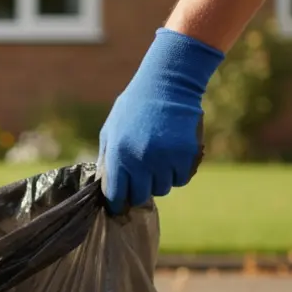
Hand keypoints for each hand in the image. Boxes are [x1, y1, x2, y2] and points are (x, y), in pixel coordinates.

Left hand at [97, 28, 223, 214]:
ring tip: (157, 162)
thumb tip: (105, 185)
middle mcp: (140, 160)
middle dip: (139, 191)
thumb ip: (107, 158)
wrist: (167, 84)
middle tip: (141, 181)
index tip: (119, 206)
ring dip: (159, 181)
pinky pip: (180, 179)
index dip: (116, 203)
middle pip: (140, 196)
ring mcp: (164, 159)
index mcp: (118, 154)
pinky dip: (177, 173)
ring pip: (162, 189)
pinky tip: (172, 157)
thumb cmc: (135, 107)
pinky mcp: (186, 155)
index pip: (115, 194)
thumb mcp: (111, 130)